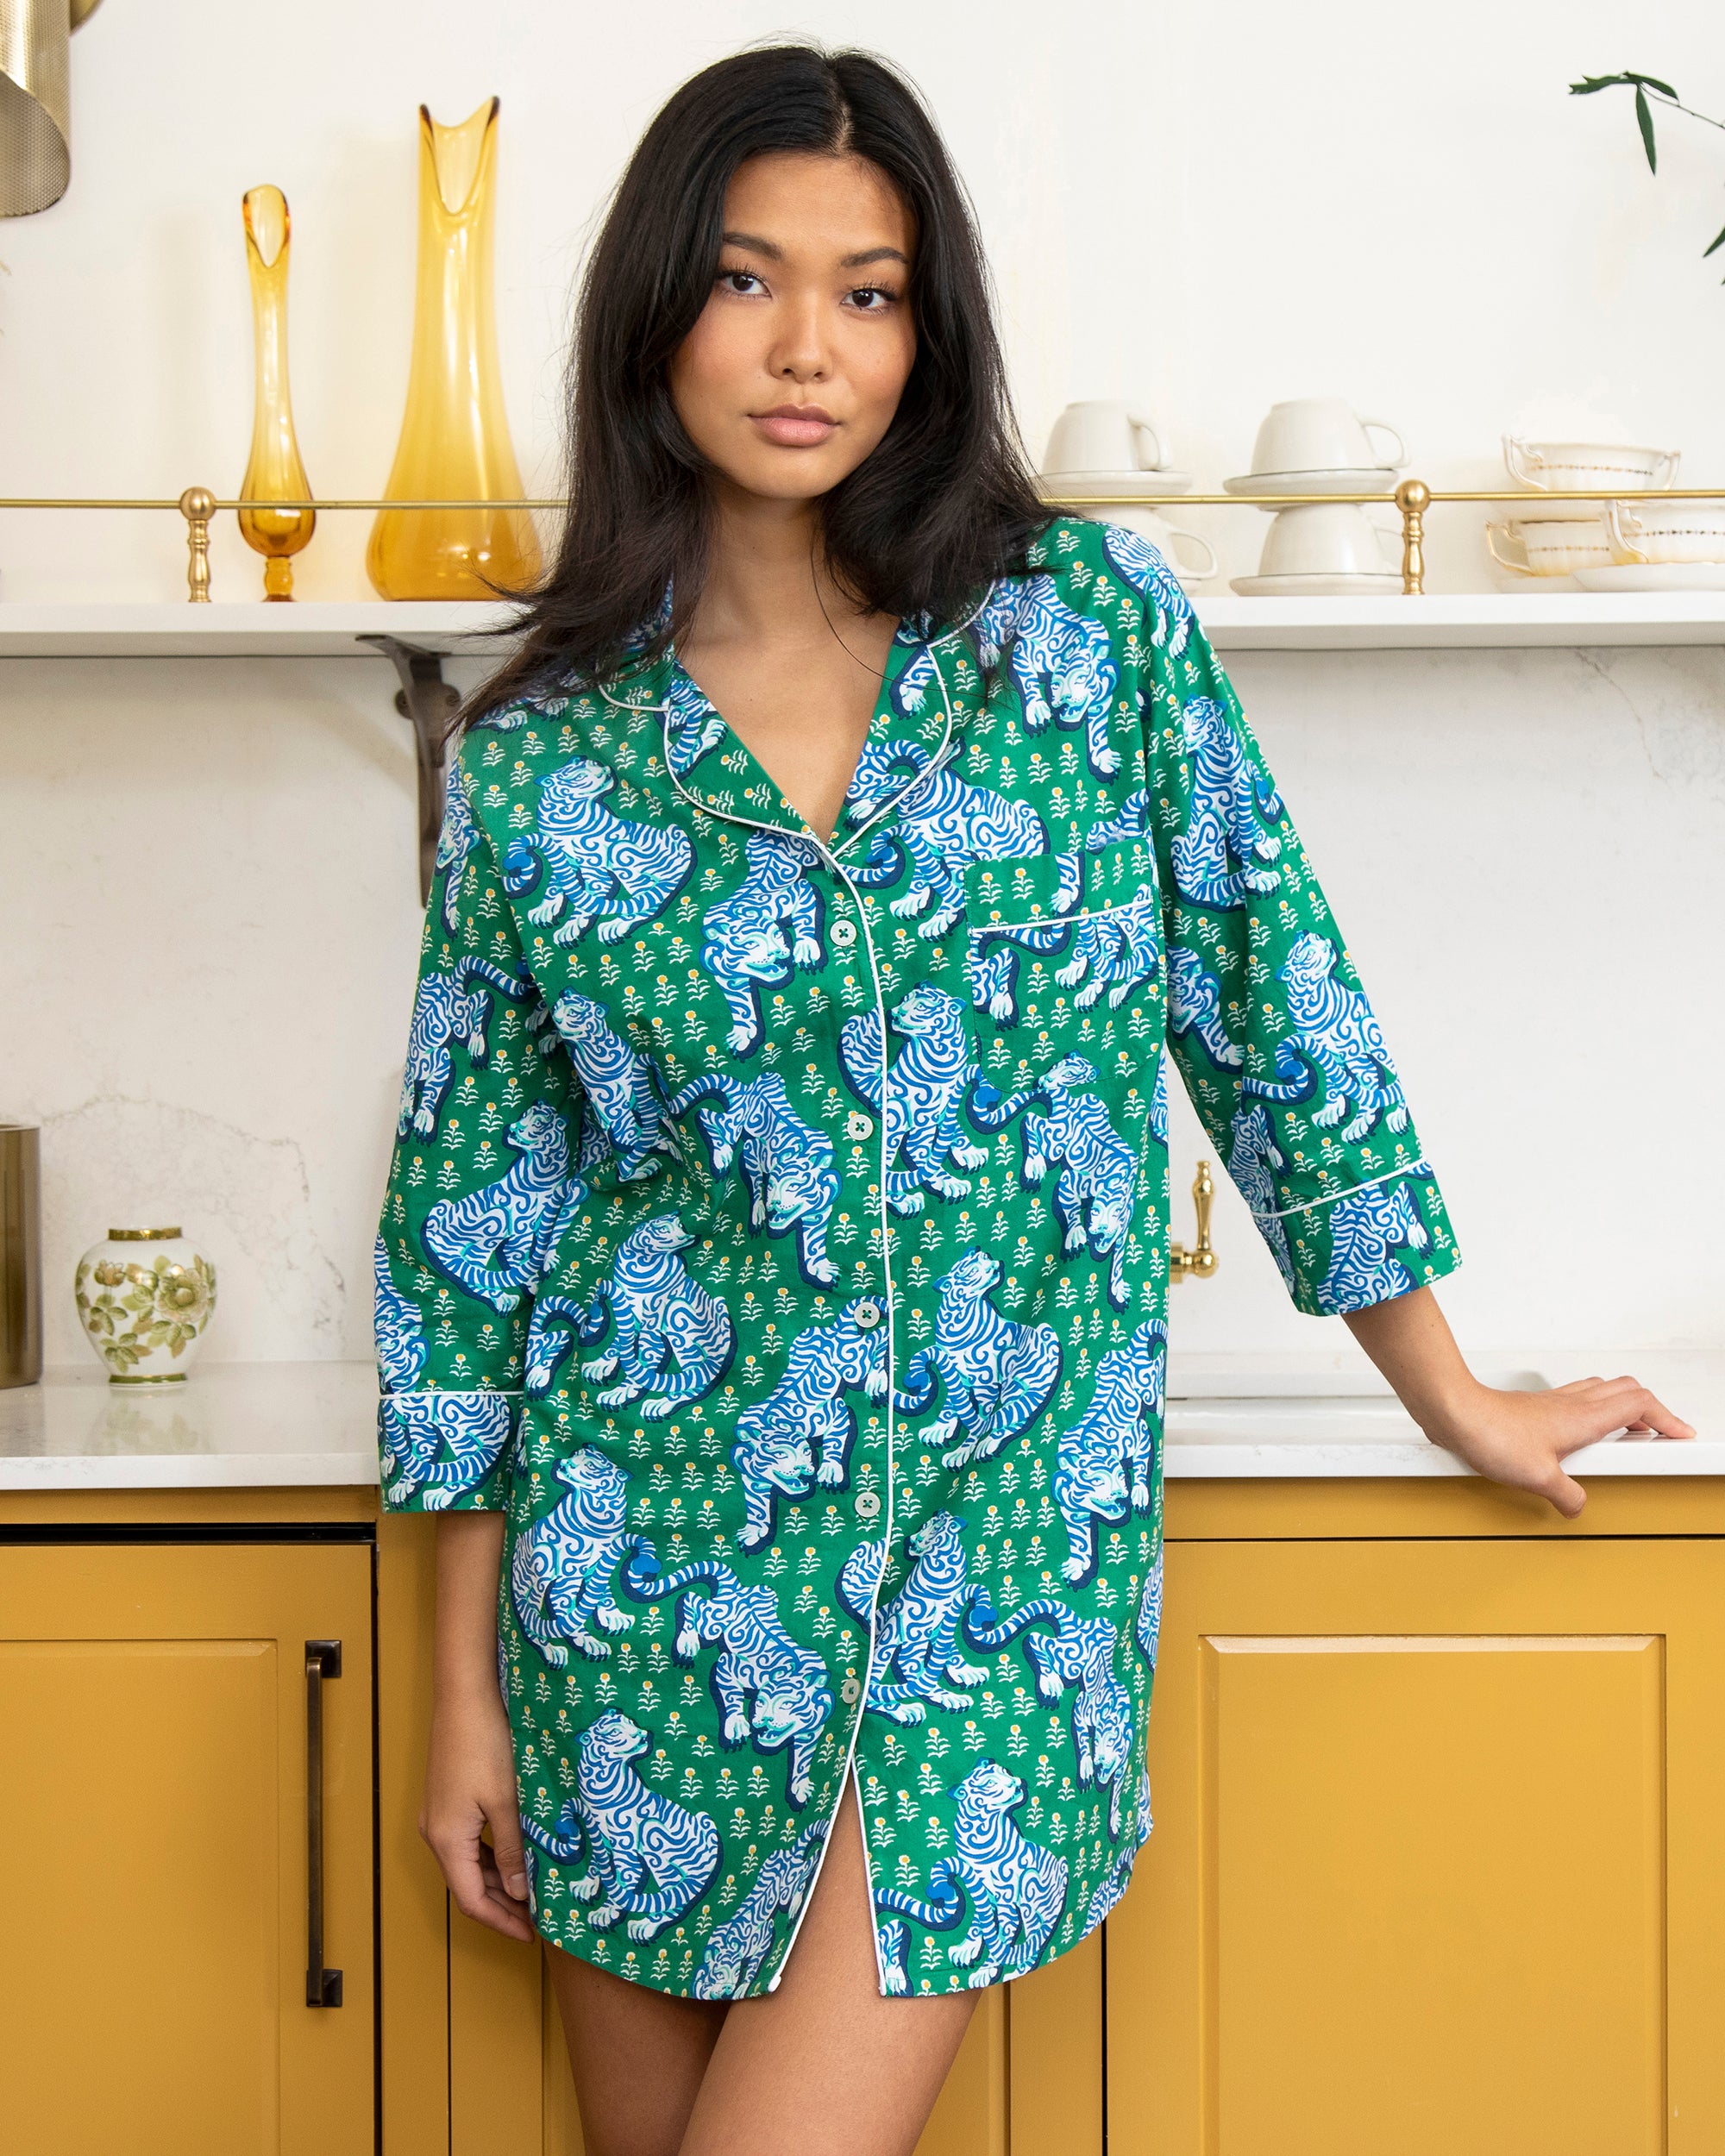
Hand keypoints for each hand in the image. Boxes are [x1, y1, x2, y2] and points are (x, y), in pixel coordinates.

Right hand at [420, 1682, 534, 1940]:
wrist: (464, 1696)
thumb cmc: (485, 1744)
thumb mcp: (506, 1800)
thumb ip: (514, 1849)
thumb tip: (522, 1891)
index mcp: (447, 1840)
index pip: (471, 1900)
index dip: (501, 1922)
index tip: (531, 1934)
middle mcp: (436, 1833)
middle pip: (468, 1885)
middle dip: (503, 1905)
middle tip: (538, 1918)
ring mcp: (439, 1815)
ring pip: (469, 1864)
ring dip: (499, 1881)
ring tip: (534, 1891)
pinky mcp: (447, 1799)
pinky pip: (469, 1842)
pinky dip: (492, 1856)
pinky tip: (518, 1854)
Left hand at [1421, 1372, 1695, 1518]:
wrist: (1454, 1410)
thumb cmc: (1490, 1433)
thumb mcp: (1537, 1478)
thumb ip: (1566, 1495)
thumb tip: (1577, 1505)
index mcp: (1585, 1417)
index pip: (1641, 1405)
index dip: (1667, 1418)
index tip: (1680, 1433)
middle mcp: (1572, 1403)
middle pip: (1627, 1390)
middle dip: (1650, 1410)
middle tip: (1657, 1432)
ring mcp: (1553, 1401)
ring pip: (1601, 1390)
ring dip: (1622, 1406)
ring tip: (1627, 1430)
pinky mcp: (1534, 1405)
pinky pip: (1576, 1397)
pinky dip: (1593, 1408)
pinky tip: (1580, 1431)